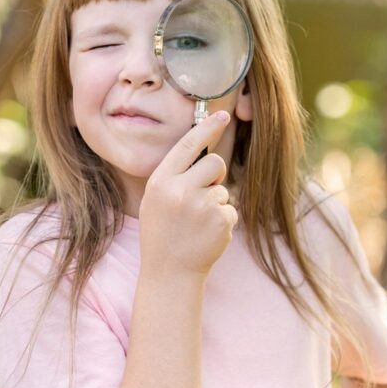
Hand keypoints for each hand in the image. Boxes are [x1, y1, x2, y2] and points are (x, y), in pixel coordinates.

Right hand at [139, 111, 237, 277]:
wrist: (169, 272)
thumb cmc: (162, 232)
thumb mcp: (156, 199)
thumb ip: (175, 175)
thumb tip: (203, 150)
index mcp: (161, 181)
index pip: (188, 145)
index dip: (207, 127)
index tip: (223, 114)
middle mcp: (180, 190)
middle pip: (214, 162)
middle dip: (213, 175)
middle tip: (200, 196)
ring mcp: (201, 206)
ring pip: (223, 189)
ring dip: (215, 203)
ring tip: (197, 223)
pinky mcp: (220, 221)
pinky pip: (230, 209)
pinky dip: (222, 221)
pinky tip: (206, 234)